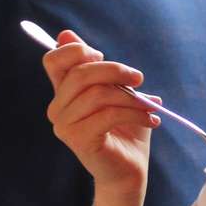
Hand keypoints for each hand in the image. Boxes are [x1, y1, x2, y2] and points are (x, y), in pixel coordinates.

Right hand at [42, 30, 159, 199]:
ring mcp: (64, 125)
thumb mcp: (116, 91)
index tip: (102, 57)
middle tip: (139, 79)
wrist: (129, 171)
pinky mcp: (78, 140)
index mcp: (64, 92)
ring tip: (150, 106)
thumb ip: (96, 67)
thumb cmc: (125, 130)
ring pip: (97, 94)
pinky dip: (135, 114)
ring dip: (131, 98)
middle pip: (81, 73)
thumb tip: (65, 34)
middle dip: (115, 70)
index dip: (76, 50)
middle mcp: (58, 108)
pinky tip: (151, 119)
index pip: (53, 60)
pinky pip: (107, 115)